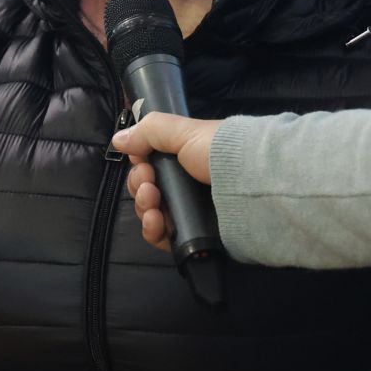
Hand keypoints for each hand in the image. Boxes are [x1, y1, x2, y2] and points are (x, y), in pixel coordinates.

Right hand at [111, 112, 220, 250]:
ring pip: (151, 215)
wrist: (251, 184)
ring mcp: (189, 213)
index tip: (141, 162)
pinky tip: (156, 221)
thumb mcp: (184, 132)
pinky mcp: (194, 237)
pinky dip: (154, 230)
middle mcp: (186, 186)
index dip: (139, 166)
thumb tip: (118, 139)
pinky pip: (163, 238)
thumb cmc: (219, 152)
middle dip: (139, 185)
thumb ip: (149, 132)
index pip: (150, 167)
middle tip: (149, 182)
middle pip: (147, 191)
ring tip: (153, 202)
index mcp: (185, 160)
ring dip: (144, 207)